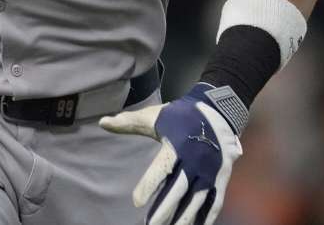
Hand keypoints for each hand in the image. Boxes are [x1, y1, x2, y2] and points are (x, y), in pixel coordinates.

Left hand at [99, 83, 243, 224]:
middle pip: (179, 190)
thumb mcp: (155, 116)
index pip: (161, 169)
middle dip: (165, 210)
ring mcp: (210, 171)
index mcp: (177, 146)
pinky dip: (208, 216)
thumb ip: (129, 122)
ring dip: (184, 217)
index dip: (149, 186)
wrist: (219, 110)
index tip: (137, 202)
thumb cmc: (181, 115)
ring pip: (196, 200)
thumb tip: (102, 122)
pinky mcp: (221, 177)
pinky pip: (215, 201)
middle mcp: (195, 161)